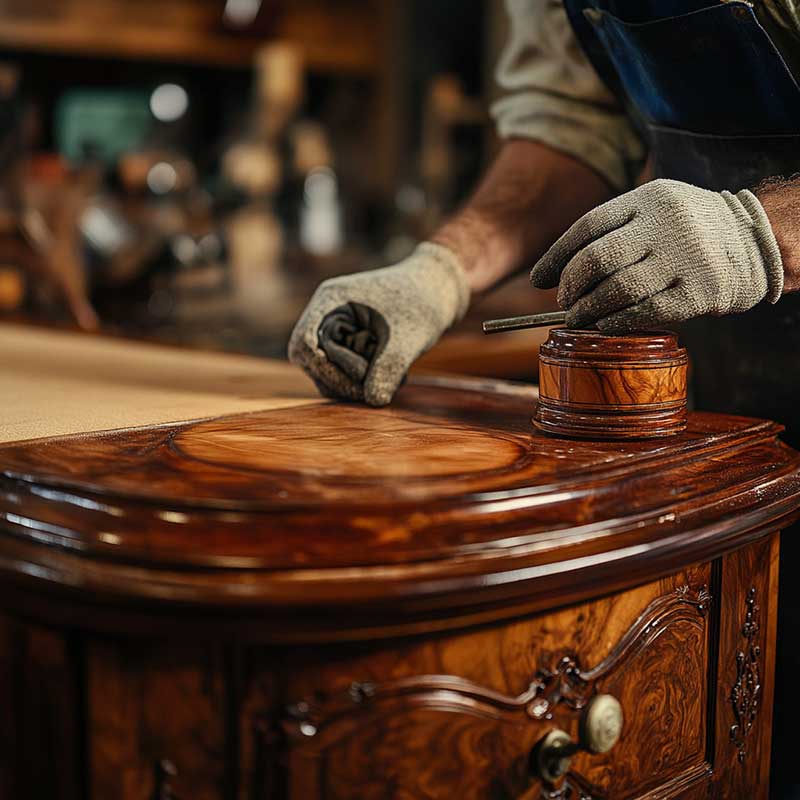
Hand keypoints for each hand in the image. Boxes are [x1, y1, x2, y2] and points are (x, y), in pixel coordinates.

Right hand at [288, 243, 469, 405]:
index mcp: (332, 300)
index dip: (323, 368)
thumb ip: (390, 366)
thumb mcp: (409, 335)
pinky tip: (395, 378)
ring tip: (394, 380)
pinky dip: (365, 382)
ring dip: (355, 385)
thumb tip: (372, 401)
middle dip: (342, 381)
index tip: (358, 379)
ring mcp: (336, 331)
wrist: (439, 288)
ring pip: (327, 373)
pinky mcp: (349, 344)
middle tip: (378, 390)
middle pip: (312, 362)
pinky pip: (344, 373)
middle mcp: (327, 315)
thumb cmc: (423, 301)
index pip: (303, 342)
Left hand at [529, 179, 783, 331]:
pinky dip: (617, 322)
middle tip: (564, 303)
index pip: (587, 227)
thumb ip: (612, 233)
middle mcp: (667, 224)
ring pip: (617, 289)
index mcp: (649, 199)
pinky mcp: (700, 291)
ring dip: (588, 310)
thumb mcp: (654, 212)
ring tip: (578, 318)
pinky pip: (645, 312)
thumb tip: (551, 275)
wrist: (756, 241)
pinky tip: (605, 325)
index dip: (556, 257)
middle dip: (571, 287)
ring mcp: (685, 258)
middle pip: (597, 259)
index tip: (539, 280)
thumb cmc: (687, 232)